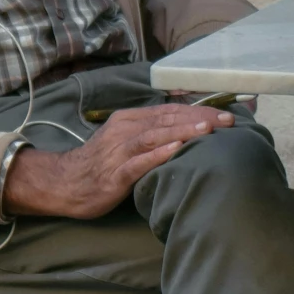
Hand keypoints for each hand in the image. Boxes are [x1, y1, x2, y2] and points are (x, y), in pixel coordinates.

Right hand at [3, 102, 232, 219]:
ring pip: (155, 136)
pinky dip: (158, 154)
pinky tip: (176, 150)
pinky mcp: (115, 174)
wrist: (65, 183)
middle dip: (199, 119)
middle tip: (228, 121)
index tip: (225, 114)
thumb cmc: (100, 164)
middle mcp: (125, 130)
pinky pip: (139, 161)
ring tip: (208, 130)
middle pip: (167, 119)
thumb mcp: (126, 142)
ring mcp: (119, 151)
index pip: (169, 110)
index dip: (198, 111)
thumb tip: (185, 131)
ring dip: (183, 131)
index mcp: (130, 120)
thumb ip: (151, 134)